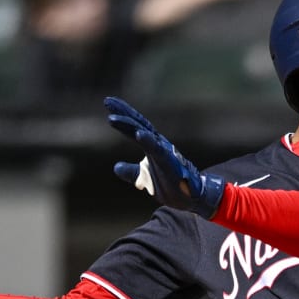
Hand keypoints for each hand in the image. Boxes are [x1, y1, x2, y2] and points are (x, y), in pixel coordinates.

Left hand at [104, 97, 223, 216]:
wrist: (190, 198)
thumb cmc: (170, 184)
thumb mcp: (144, 178)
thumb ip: (130, 171)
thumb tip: (116, 167)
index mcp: (152, 146)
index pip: (135, 126)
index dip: (123, 115)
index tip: (108, 102)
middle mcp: (158, 144)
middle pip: (139, 124)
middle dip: (123, 113)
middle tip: (107, 101)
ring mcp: (165, 151)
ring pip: (146, 134)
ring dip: (130, 125)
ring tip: (113, 118)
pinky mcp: (170, 162)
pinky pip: (158, 149)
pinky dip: (149, 140)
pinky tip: (139, 134)